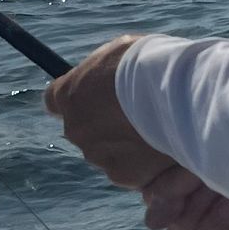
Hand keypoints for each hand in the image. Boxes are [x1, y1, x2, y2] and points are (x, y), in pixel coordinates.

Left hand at [44, 37, 175, 189]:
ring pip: (109, 154)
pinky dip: (146, 166)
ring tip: (158, 130)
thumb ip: (103, 73)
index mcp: (69, 95)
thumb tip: (104, 79)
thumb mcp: (118, 53)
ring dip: (127, 147)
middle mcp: (76, 129)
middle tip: (136, 116)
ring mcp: (98, 155)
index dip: (74, 101)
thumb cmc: (148, 64)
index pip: (53, 102)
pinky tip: (166, 148)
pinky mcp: (123, 176)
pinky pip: (132, 173)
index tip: (89, 100)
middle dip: (106, 127)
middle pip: (85, 132)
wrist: (175, 93)